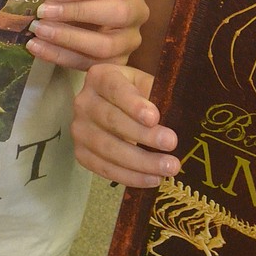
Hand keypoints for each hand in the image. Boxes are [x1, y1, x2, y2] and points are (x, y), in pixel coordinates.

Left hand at [26, 0, 148, 69]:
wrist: (95, 17)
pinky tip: (37, 46)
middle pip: (116, 14)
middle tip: (44, 12)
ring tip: (39, 30)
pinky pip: (89, 64)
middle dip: (77, 12)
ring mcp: (130, 41)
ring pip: (105, 45)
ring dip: (68, 38)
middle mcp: (138, 13)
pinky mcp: (117, 63)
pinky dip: (59, 56)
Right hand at [71, 62, 179, 186]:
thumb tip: (176, 117)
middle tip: (171, 143)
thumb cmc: (136, 93)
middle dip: (143, 135)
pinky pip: (104, 169)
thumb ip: (157, 94)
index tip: (154, 117)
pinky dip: (130, 176)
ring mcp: (79, 129)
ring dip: (140, 162)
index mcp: (100, 77)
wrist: (114, 106)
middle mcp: (83, 101)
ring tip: (167, 168)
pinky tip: (152, 178)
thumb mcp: (146, 84)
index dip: (133, 104)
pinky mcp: (80, 153)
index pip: (115, 89)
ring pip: (108, 148)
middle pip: (111, 120)